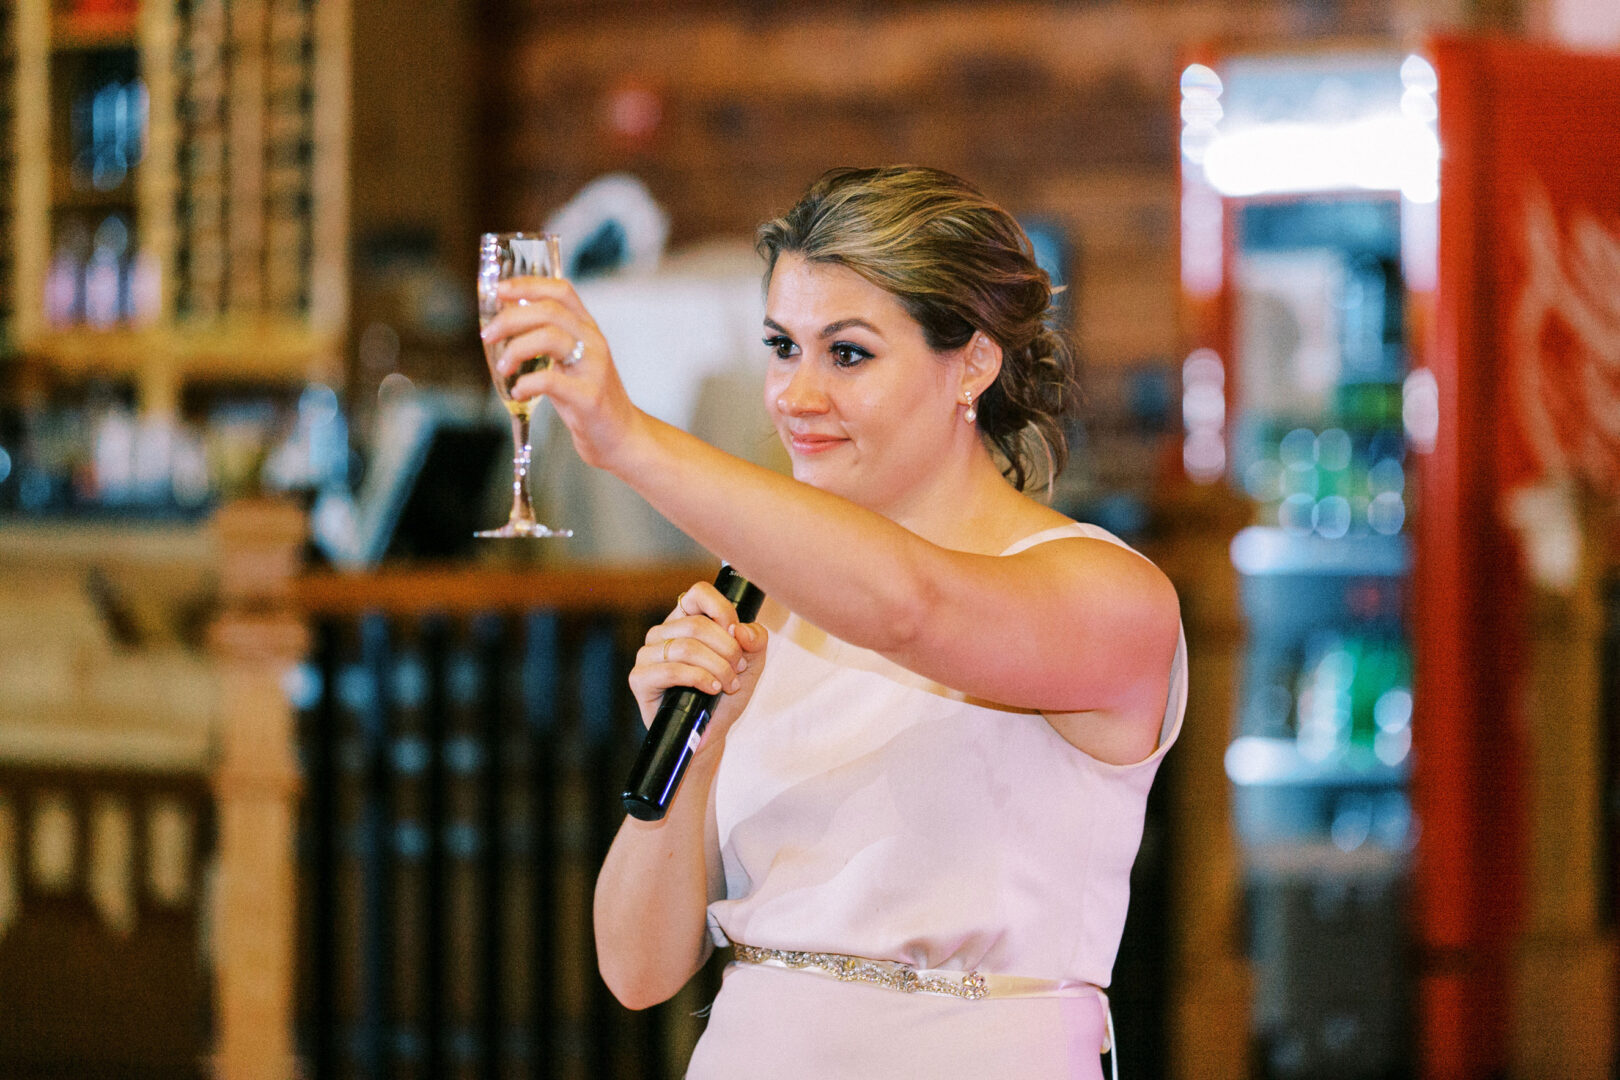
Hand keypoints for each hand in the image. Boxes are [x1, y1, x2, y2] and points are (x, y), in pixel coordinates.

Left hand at [479, 276, 641, 468]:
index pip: (560, 291)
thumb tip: (503, 322)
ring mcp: (594, 368)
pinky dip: (526, 384)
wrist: (622, 436)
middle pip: (549, 311)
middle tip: (488, 335)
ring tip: (502, 367)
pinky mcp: (589, 396)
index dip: (527, 285)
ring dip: (515, 349)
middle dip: (510, 319)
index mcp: (587, 329)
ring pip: (549, 337)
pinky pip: (550, 380)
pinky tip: (518, 392)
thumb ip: (546, 339)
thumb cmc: (588, 397)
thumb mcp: (570, 360)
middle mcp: (593, 342)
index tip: (499, 291)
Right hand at [629, 579, 769, 749]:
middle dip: (727, 650)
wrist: (710, 733)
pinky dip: (699, 679)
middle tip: (739, 670)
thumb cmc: (725, 694)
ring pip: (686, 647)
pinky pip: (671, 670)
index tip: (737, 635)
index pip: (698, 593)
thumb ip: (755, 639)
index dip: (722, 610)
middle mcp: (663, 632)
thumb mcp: (752, 662)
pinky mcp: (640, 678)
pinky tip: (712, 689)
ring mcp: (648, 654)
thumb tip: (741, 629)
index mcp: (686, 619)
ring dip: (717, 667)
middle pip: (697, 625)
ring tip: (728, 684)